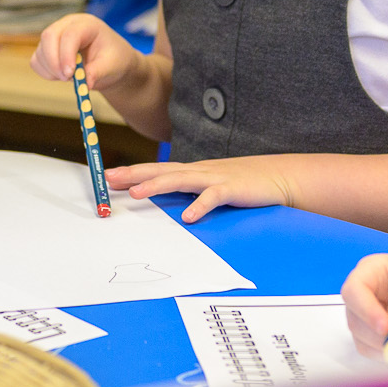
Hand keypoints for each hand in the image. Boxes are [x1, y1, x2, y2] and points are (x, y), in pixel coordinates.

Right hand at [31, 13, 135, 91]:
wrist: (110, 64)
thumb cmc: (114, 60)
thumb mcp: (112, 66)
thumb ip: (98, 72)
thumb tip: (85, 83)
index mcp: (87, 24)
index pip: (70, 34)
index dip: (66, 54)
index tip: (70, 74)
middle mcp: (67, 25)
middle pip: (49, 36)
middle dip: (54, 61)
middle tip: (66, 79)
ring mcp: (55, 36)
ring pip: (41, 50)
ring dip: (51, 69)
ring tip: (71, 78)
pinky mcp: (47, 49)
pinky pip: (37, 61)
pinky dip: (45, 72)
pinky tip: (61, 76)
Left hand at [105, 156, 296, 223]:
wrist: (279, 176)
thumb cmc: (243, 183)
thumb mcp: (212, 185)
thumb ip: (192, 190)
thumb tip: (171, 204)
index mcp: (193, 172)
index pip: (157, 170)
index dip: (133, 172)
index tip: (108, 176)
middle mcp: (199, 171)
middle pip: (162, 170)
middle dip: (134, 174)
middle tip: (109, 178)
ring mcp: (215, 178)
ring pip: (180, 180)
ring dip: (157, 186)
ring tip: (136, 193)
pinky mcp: (233, 189)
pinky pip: (214, 197)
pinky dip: (200, 206)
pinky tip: (188, 217)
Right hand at [341, 250, 387, 358]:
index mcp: (373, 271)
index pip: (354, 290)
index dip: (365, 310)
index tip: (386, 327)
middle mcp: (367, 293)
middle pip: (356, 320)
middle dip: (382, 337)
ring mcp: (371, 316)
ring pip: (365, 340)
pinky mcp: (380, 335)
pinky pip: (377, 352)